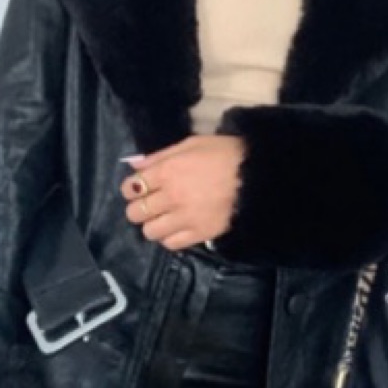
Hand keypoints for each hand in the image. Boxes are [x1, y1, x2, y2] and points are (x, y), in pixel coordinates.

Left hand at [120, 135, 244, 250]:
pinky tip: (176, 228)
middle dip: (138, 207)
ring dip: (153, 224)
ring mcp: (185, 218)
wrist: (257, 175)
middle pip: (136, 212)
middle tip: (149, 203)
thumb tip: (134, 164)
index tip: (137, 188)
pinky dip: (169, 237)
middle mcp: (170, 197)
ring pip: (150, 231)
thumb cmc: (224, 153)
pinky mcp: (200, 234)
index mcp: (167, 171)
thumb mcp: (191, 144)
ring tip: (163, 218)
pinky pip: (171, 244)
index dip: (130, 188)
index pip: (132, 187)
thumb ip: (161, 155)